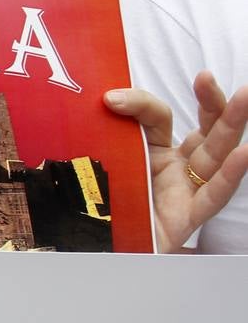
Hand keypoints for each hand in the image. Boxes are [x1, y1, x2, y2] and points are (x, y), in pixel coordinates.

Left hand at [105, 71, 247, 252]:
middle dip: (211, 102)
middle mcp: (175, 167)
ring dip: (231, 125)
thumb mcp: (91, 162)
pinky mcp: (185, 218)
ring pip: (215, 155)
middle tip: (207, 76)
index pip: (156, 118)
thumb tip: (97, 102)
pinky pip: (213, 196)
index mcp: (153, 150)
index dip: (139, 104)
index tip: (110, 99)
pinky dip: (229, 175)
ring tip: (247, 95)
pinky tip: (244, 154)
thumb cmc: (92, 204)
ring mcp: (184, 190)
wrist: (89, 246)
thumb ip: (97, 135)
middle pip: (202, 130)